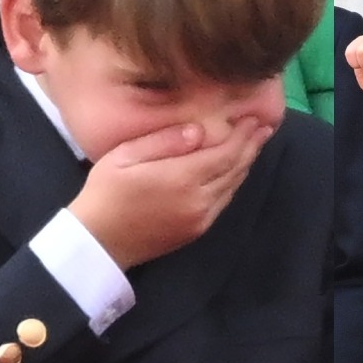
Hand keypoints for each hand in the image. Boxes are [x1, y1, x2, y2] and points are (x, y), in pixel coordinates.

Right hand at [69, 118, 273, 269]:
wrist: (97, 243)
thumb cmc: (105, 193)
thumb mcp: (124, 157)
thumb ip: (165, 141)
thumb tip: (200, 130)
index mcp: (182, 178)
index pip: (226, 153)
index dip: (243, 136)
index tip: (254, 118)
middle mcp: (200, 199)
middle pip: (235, 168)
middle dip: (252, 146)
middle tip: (264, 128)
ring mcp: (202, 217)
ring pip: (233, 186)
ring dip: (246, 164)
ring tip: (255, 144)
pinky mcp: (198, 230)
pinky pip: (225, 201)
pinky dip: (234, 182)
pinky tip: (235, 170)